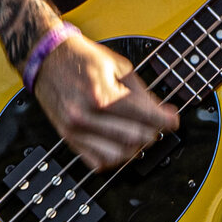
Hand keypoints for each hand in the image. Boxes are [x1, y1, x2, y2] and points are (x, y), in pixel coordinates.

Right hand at [32, 31, 180, 170]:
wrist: (48, 59)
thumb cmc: (84, 59)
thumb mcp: (119, 67)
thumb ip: (142, 94)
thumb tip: (164, 113)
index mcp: (102, 94)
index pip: (145, 117)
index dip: (166, 120)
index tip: (173, 120)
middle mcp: (87, 116)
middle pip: (135, 138)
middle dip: (153, 132)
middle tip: (157, 124)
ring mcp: (75, 130)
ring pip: (118, 155)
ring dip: (136, 148)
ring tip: (140, 134)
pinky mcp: (68, 138)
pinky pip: (98, 162)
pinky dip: (115, 157)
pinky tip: (120, 144)